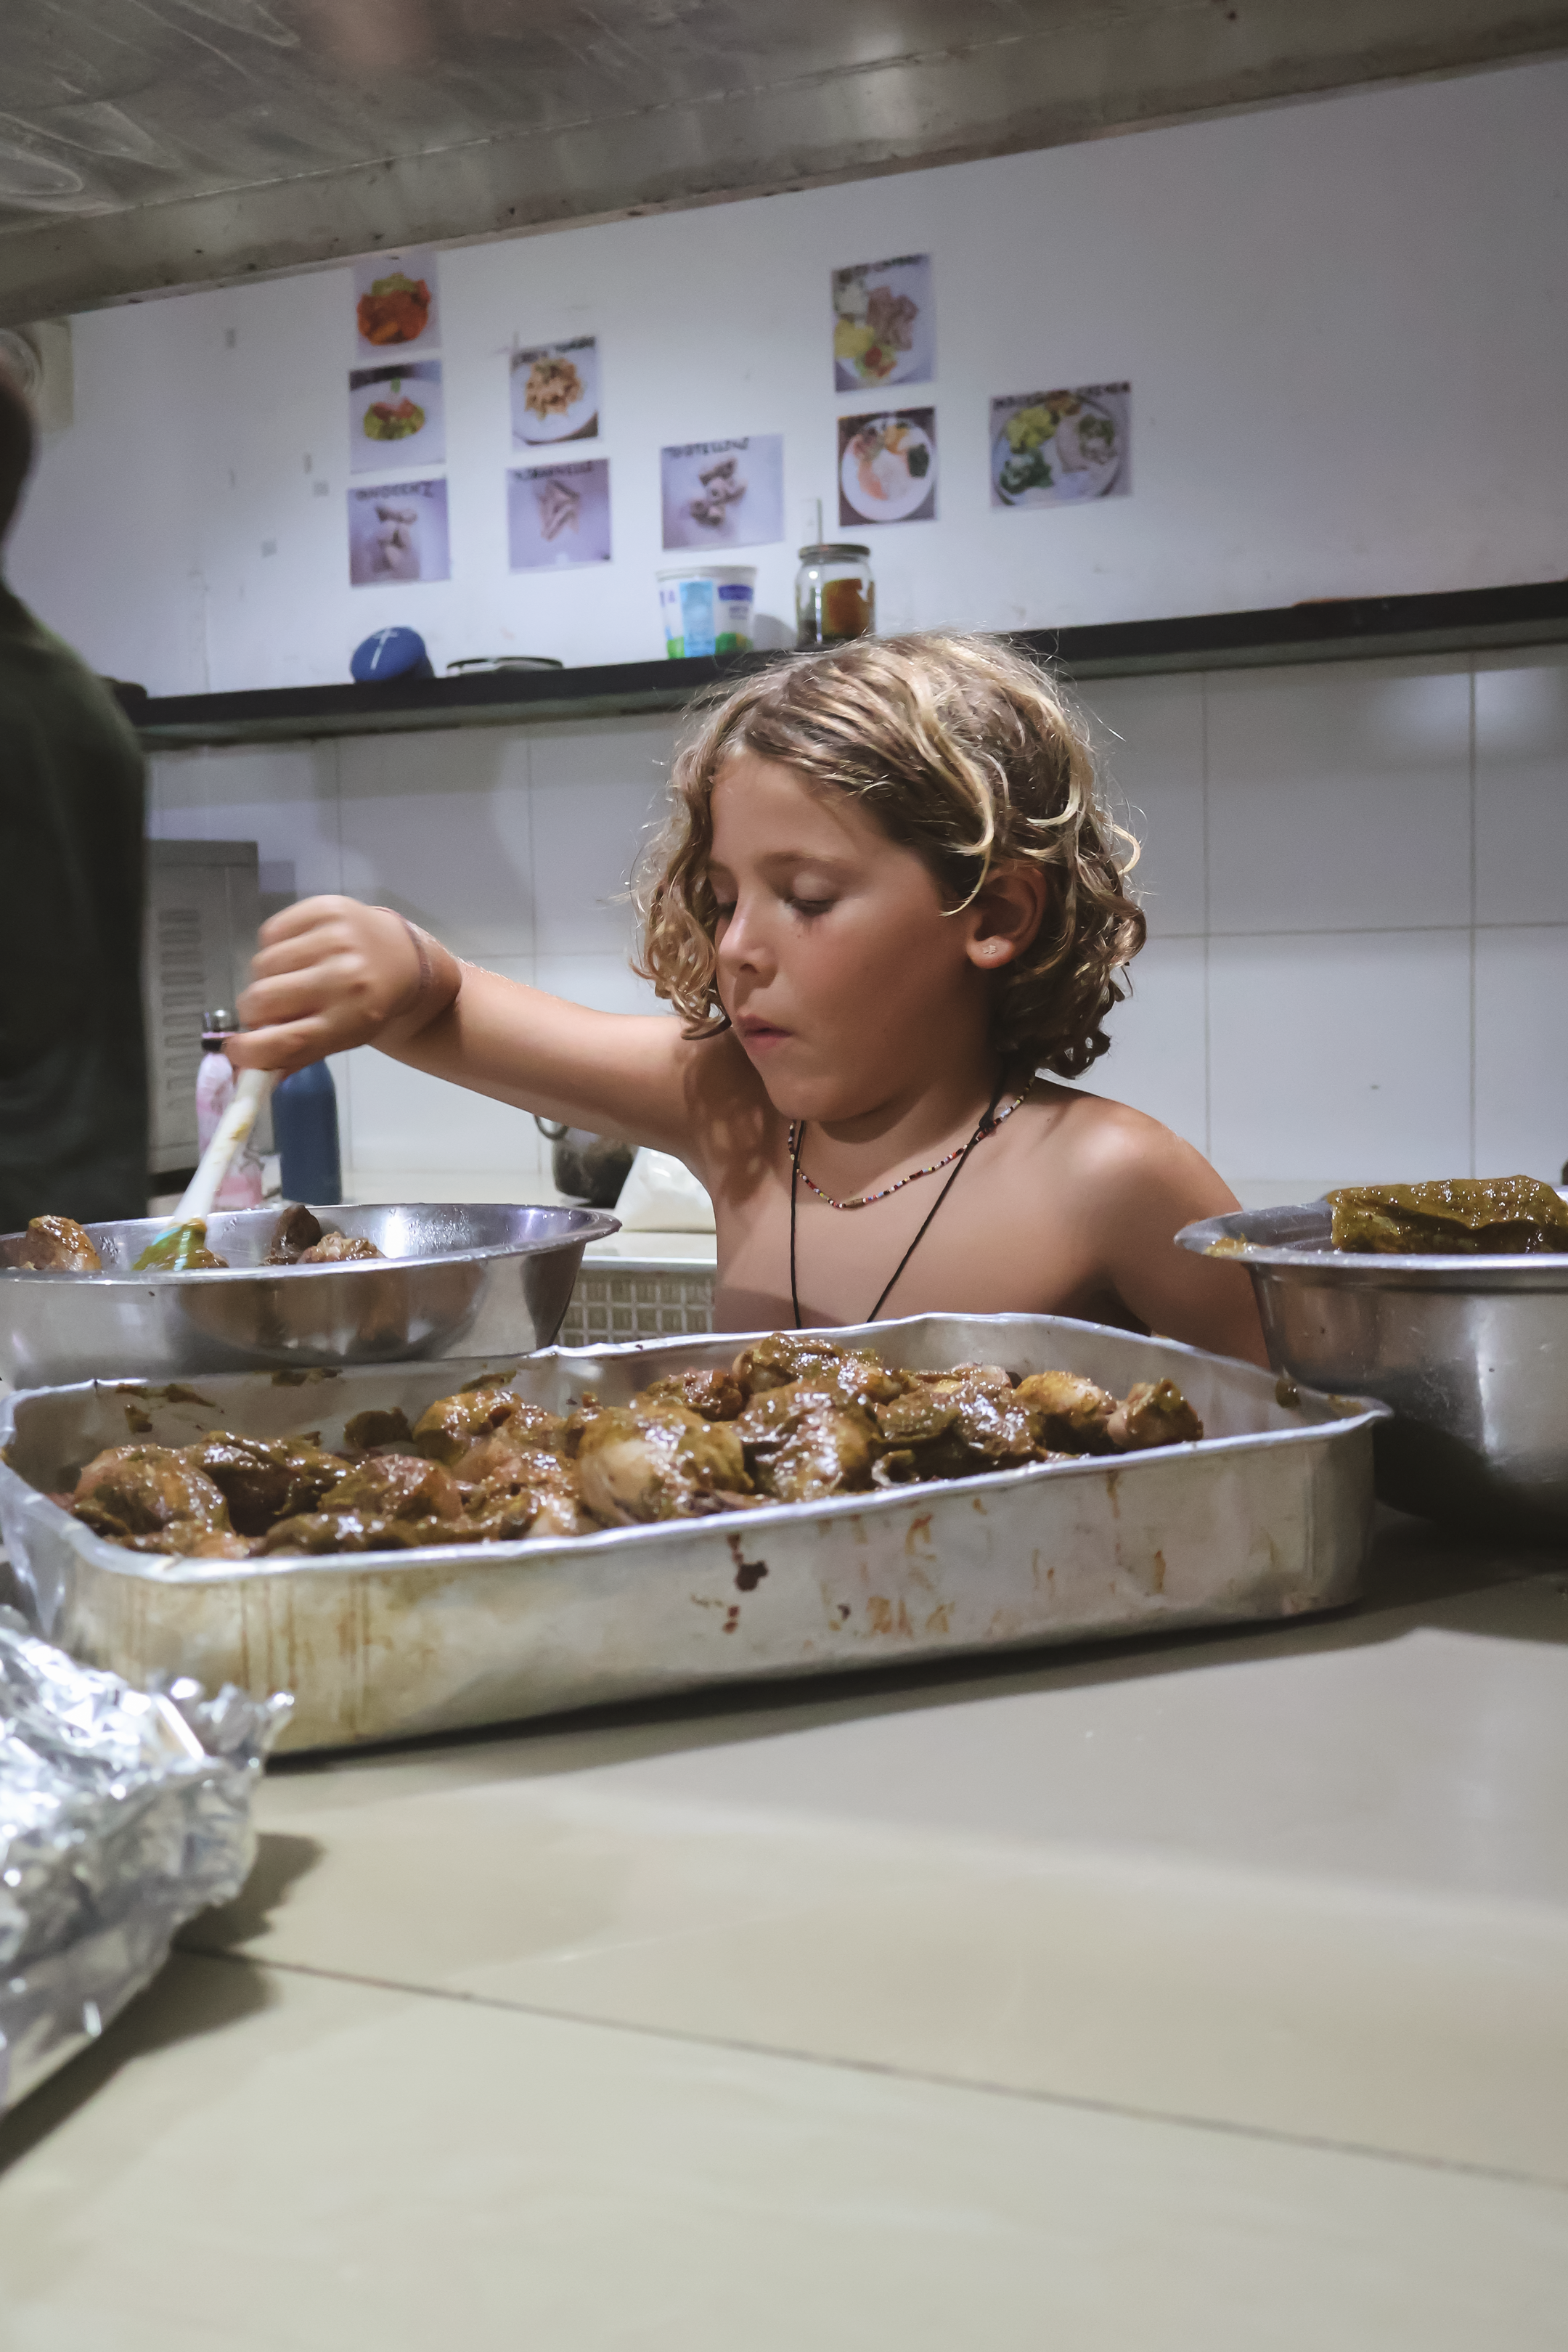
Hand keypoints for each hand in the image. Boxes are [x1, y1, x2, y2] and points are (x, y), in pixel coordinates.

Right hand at [230, 897, 427, 1072]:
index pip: (286, 1042)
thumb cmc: (366, 1005)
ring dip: (266, 978)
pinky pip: (270, 932)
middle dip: (253, 1011)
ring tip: (291, 979)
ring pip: (261, 965)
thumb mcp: (341, 1039)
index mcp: (350, 1021)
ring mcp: (335, 940)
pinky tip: (298, 953)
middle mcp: (344, 978)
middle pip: (262, 1000)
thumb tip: (243, 1072)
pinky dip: (275, 947)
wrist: (402, 959)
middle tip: (268, 1012)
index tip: (236, 1051)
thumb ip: (293, 1057)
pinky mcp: (325, 909)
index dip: (248, 1051)